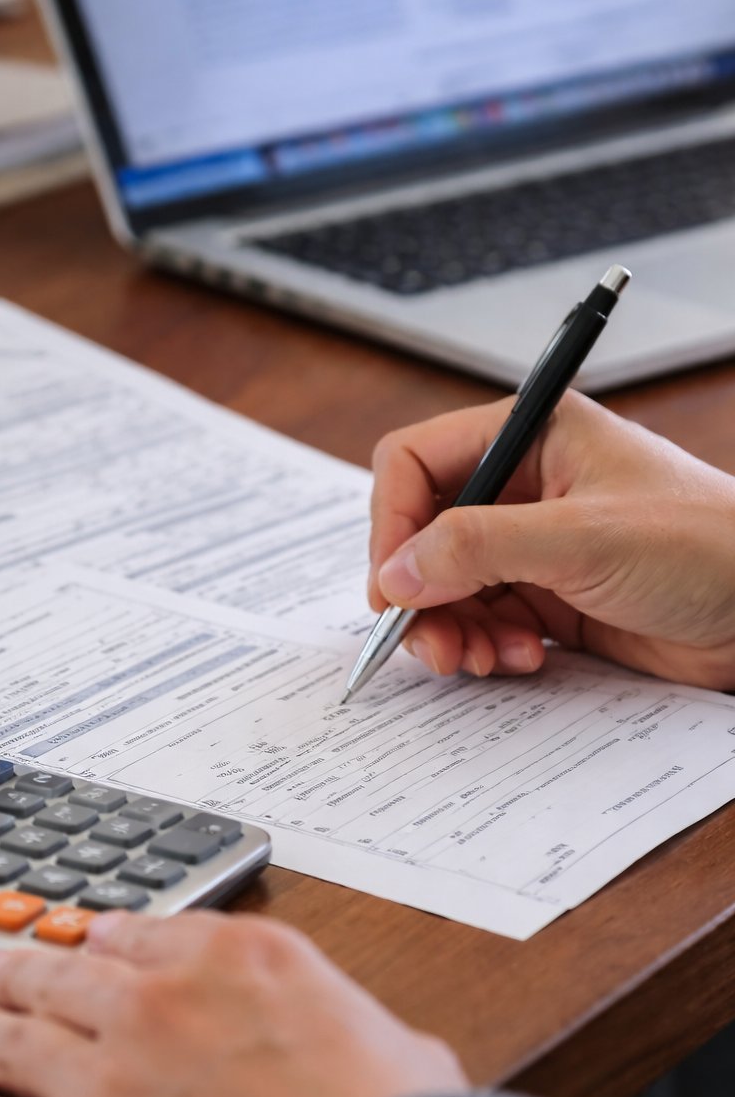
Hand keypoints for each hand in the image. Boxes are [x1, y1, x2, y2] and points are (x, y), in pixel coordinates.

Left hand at [0, 912, 466, 1096]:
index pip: (147, 933)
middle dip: (24, 970)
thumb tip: (396, 1053)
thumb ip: (371, 1033)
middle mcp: (160, 1001)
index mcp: (239, 960)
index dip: (107, 941)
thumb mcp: (407, 1053)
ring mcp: (108, 1076)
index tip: (90, 944)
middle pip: (66, 975)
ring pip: (12, 1038)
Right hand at [369, 390, 734, 690]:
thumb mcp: (583, 538)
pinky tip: (523, 659)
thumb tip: (397, 572)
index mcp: (531, 436)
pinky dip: (487, 646)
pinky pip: (484, 621)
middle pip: (424, 533)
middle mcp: (524, 486)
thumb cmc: (707, 546)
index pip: (417, 463)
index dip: (394, 523)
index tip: (392, 584)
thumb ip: (480, 547)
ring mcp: (534, 545)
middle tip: (427, 640)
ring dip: (450, 628)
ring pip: (447, 586)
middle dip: (420, 592)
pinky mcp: (550, 597)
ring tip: (477, 658)